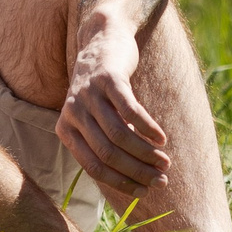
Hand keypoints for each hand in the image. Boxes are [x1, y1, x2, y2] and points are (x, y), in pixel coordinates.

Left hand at [54, 14, 170, 198]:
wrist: (102, 40)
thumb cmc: (102, 89)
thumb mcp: (94, 117)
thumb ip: (104, 143)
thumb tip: (135, 181)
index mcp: (65, 128)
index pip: (93, 166)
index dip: (120, 182)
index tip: (143, 192)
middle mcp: (72, 113)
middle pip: (108, 154)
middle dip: (137, 171)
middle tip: (161, 179)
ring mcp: (88, 95)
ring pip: (120, 135)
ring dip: (145, 153)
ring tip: (165, 161)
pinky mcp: (108, 79)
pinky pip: (130, 111)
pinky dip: (148, 128)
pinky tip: (161, 138)